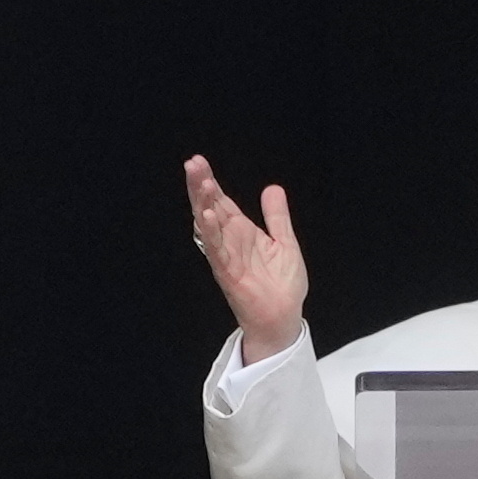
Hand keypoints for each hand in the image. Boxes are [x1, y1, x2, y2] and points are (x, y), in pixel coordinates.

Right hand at [185, 156, 308, 363]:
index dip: (210, 182)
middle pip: (210, 207)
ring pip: (209, 225)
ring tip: (198, 181)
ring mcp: (227, 256)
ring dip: (202, 203)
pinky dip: (211, 233)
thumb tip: (272, 188)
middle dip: (200, 185)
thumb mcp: (285, 242)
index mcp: (241, 232)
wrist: (284, 317)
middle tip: (192, 163)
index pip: (221, 201)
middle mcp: (230, 241)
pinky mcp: (228, 273)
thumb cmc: (282, 284)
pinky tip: (206, 216)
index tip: (198, 161)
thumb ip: (277, 216)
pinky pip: (217, 250)